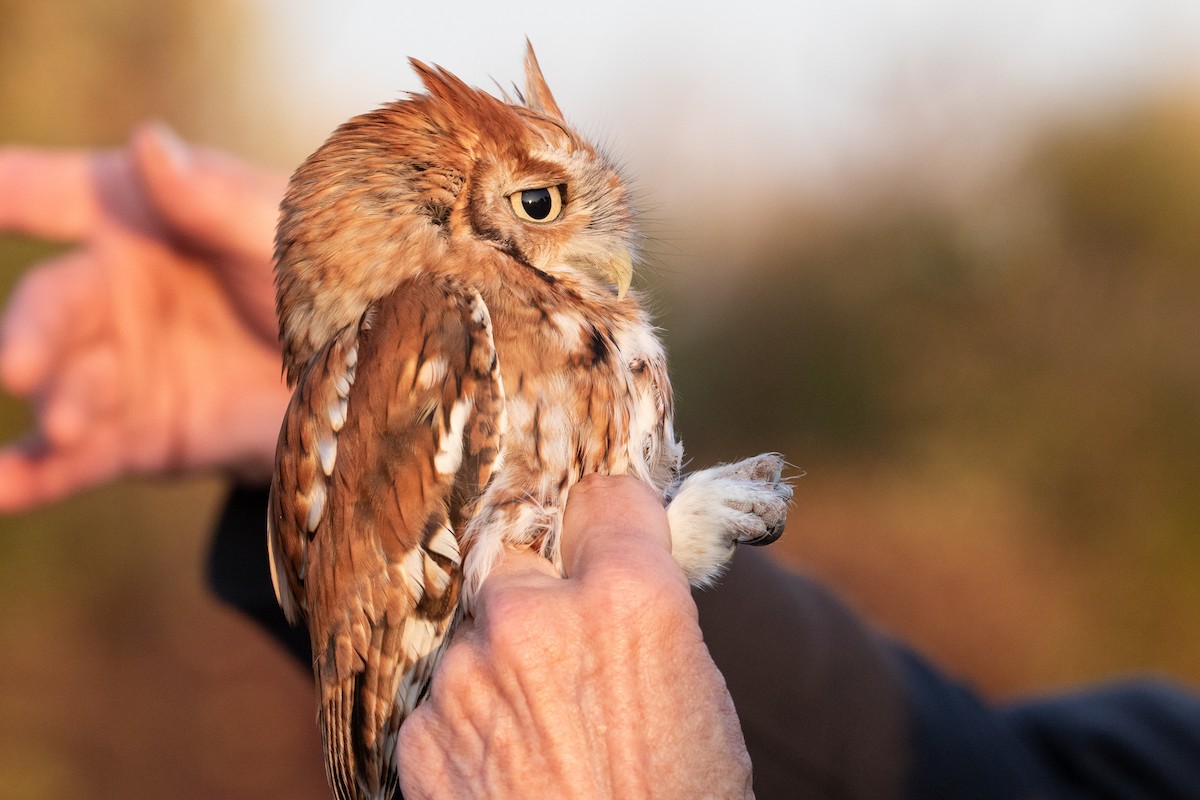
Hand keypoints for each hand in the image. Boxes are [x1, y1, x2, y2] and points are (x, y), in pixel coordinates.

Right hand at [0, 124, 290, 509]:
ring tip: (65, 425)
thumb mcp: (287, 241)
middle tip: (18, 363)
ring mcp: (117, 367)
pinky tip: (1, 491)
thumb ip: (219, 204)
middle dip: (29, 333)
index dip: (15, 189)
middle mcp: (112, 290)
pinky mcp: (134, 437)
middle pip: (53, 303)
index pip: (60, 194)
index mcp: (142, 219)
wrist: (363, 382)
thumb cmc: (326, 283)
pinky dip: (35, 476)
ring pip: (63, 383)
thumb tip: (148, 145)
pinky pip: (75, 458)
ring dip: (55, 403)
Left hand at [397, 475, 754, 798]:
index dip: (612, 520)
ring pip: (476, 629)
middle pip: (520, 554)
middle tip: (566, 645)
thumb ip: (647, 614)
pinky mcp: (420, 733)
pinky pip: (441, 695)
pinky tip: (507, 767)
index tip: (610, 536)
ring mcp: (468, 674)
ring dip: (499, 659)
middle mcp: (537, 618)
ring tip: (542, 728)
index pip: (604, 495)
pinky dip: (467, 719)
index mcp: (629, 599)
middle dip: (541, 589)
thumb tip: (620, 570)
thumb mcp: (698, 697)